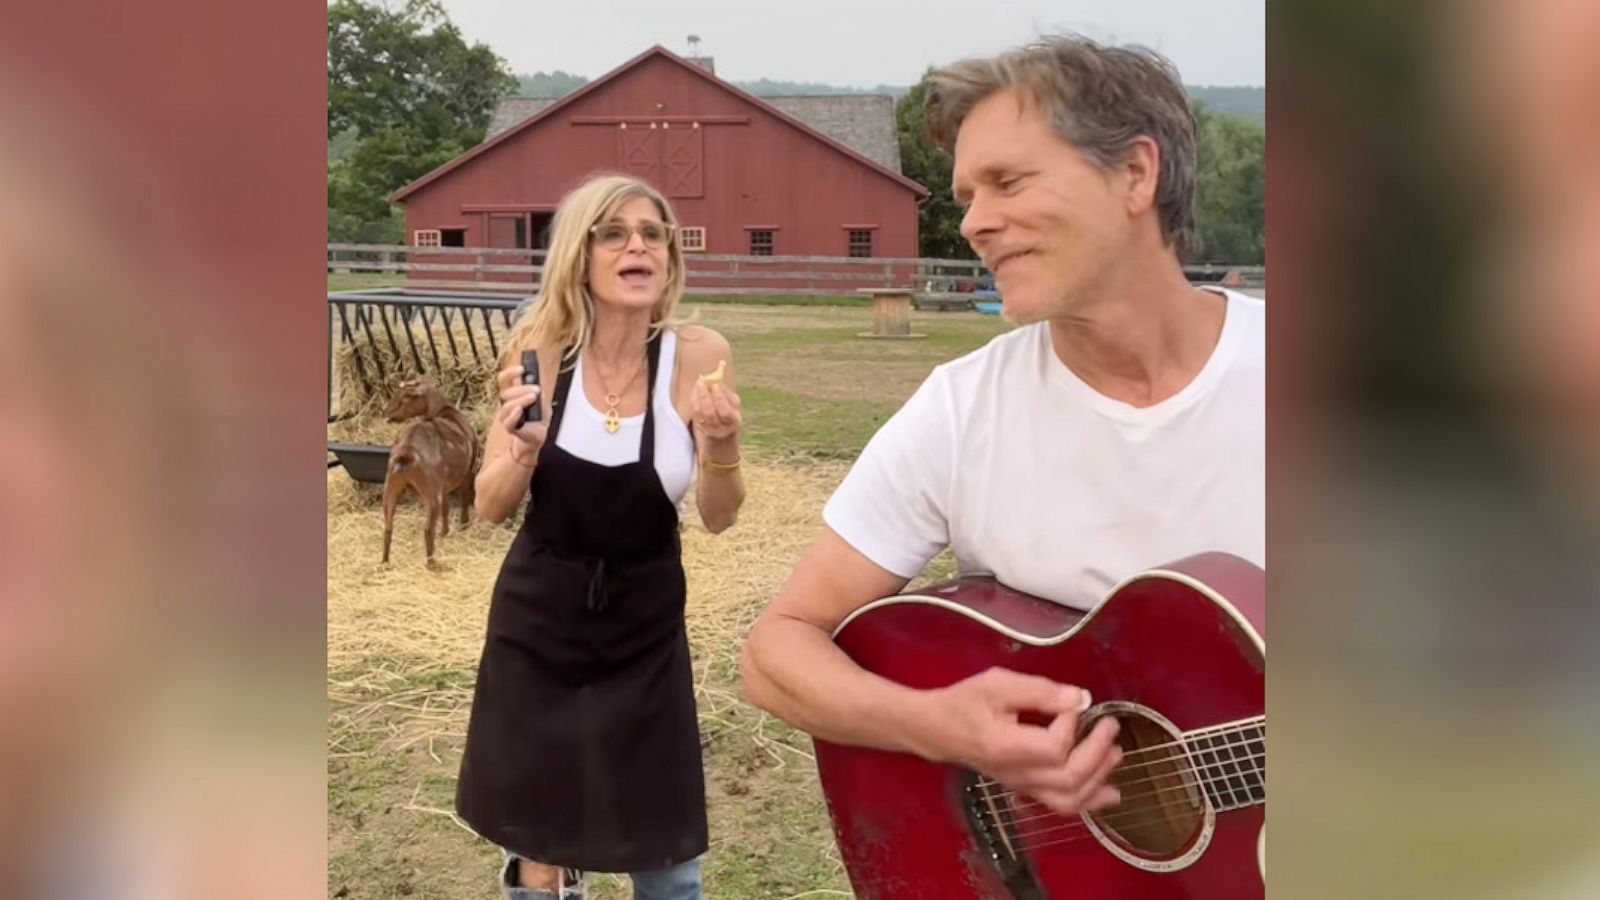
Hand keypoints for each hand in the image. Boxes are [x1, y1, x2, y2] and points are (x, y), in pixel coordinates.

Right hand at [495, 362, 547, 465]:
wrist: (538, 435)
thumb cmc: (538, 417)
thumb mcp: (542, 401)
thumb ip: (538, 392)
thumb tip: (537, 384)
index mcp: (512, 394)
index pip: (504, 380)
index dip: (510, 372)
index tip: (522, 369)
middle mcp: (506, 404)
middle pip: (506, 392)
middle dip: (522, 388)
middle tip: (537, 390)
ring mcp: (507, 416)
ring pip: (507, 405)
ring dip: (521, 400)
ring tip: (533, 398)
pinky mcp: (510, 428)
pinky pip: (508, 422)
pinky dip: (514, 415)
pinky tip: (520, 410)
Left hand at [691, 370, 741, 441]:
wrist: (721, 436)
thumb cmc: (729, 415)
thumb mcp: (734, 406)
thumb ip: (728, 394)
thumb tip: (718, 380)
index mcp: (734, 422)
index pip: (726, 412)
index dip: (720, 398)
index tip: (715, 385)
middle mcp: (721, 429)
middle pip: (710, 414)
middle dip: (705, 396)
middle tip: (702, 381)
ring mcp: (709, 430)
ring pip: (700, 414)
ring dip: (697, 396)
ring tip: (699, 383)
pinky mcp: (699, 429)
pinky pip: (694, 413)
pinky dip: (694, 400)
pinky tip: (695, 390)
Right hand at [923, 668, 1122, 816]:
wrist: (937, 729)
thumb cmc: (965, 702)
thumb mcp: (997, 684)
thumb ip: (1039, 690)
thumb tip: (1080, 698)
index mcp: (1005, 747)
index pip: (1054, 747)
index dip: (1071, 724)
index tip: (1069, 703)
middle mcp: (1015, 774)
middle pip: (1069, 778)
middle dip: (1098, 752)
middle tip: (1110, 725)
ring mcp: (1022, 786)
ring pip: (1069, 799)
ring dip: (1099, 778)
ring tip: (1115, 753)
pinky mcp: (1026, 788)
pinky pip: (1062, 805)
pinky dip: (1091, 800)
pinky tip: (1109, 791)